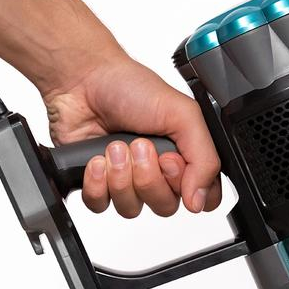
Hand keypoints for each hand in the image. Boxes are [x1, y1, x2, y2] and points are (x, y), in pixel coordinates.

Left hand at [43, 52, 220, 217]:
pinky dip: (97, 183)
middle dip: (148, 177)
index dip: (188, 188)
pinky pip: (100, 204)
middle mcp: (159, 174)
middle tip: (140, 146)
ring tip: (115, 146)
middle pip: (164, 206)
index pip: (203, 199)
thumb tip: (199, 200)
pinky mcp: (99, 184)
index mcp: (185, 159)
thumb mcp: (184, 115)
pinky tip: (96, 159)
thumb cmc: (131, 88)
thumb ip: (204, 159)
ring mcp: (128, 181)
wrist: (84, 79)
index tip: (171, 161)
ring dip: (121, 177)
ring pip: (131, 208)